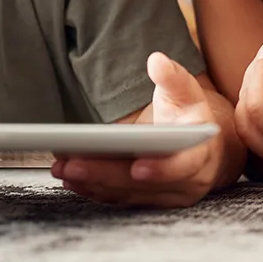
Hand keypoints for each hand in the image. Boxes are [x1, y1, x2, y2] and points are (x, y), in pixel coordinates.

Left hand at [51, 53, 227, 207]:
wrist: (200, 145)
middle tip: (73, 165)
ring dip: (93, 184)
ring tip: (63, 169)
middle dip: (106, 174)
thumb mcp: (186, 91)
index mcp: (199, 154)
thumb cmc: (188, 114)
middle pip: (143, 184)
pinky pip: (118, 199)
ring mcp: (165, 196)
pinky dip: (94, 190)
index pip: (182, 166)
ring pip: (127, 194)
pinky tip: (70, 180)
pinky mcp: (146, 200)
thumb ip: (172, 76)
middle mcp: (185, 182)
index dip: (161, 169)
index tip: (137, 167)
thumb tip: (157, 60)